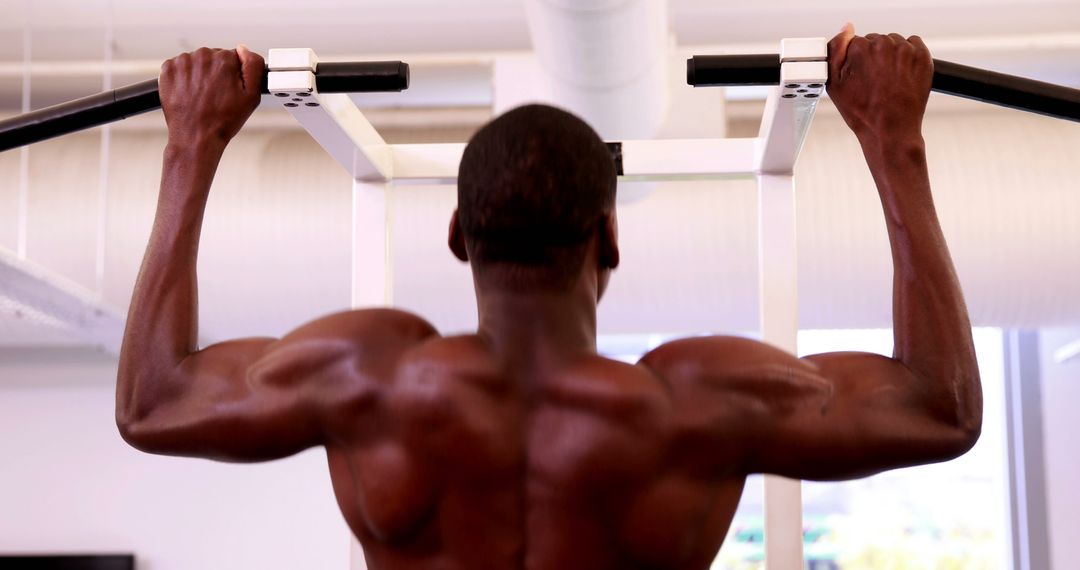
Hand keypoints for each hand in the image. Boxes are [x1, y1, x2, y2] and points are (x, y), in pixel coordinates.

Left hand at [159, 46, 263, 148]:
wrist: (196, 136)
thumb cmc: (223, 120)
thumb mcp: (252, 96)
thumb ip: (254, 66)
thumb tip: (244, 49)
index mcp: (223, 60)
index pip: (232, 56)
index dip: (233, 74)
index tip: (229, 88)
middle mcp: (202, 56)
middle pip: (213, 57)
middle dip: (216, 73)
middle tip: (216, 95)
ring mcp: (182, 62)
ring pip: (196, 62)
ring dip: (199, 75)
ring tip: (202, 96)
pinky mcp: (168, 70)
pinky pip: (179, 67)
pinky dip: (184, 78)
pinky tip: (189, 93)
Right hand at [827, 24, 932, 141]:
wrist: (890, 130)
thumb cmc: (863, 112)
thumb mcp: (834, 85)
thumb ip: (835, 51)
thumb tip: (845, 30)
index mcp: (861, 49)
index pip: (857, 42)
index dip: (856, 60)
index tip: (860, 76)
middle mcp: (884, 45)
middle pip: (876, 41)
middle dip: (874, 57)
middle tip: (874, 81)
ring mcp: (906, 50)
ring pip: (894, 42)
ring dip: (891, 56)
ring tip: (889, 79)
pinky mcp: (923, 56)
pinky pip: (913, 44)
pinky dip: (908, 56)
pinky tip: (901, 74)